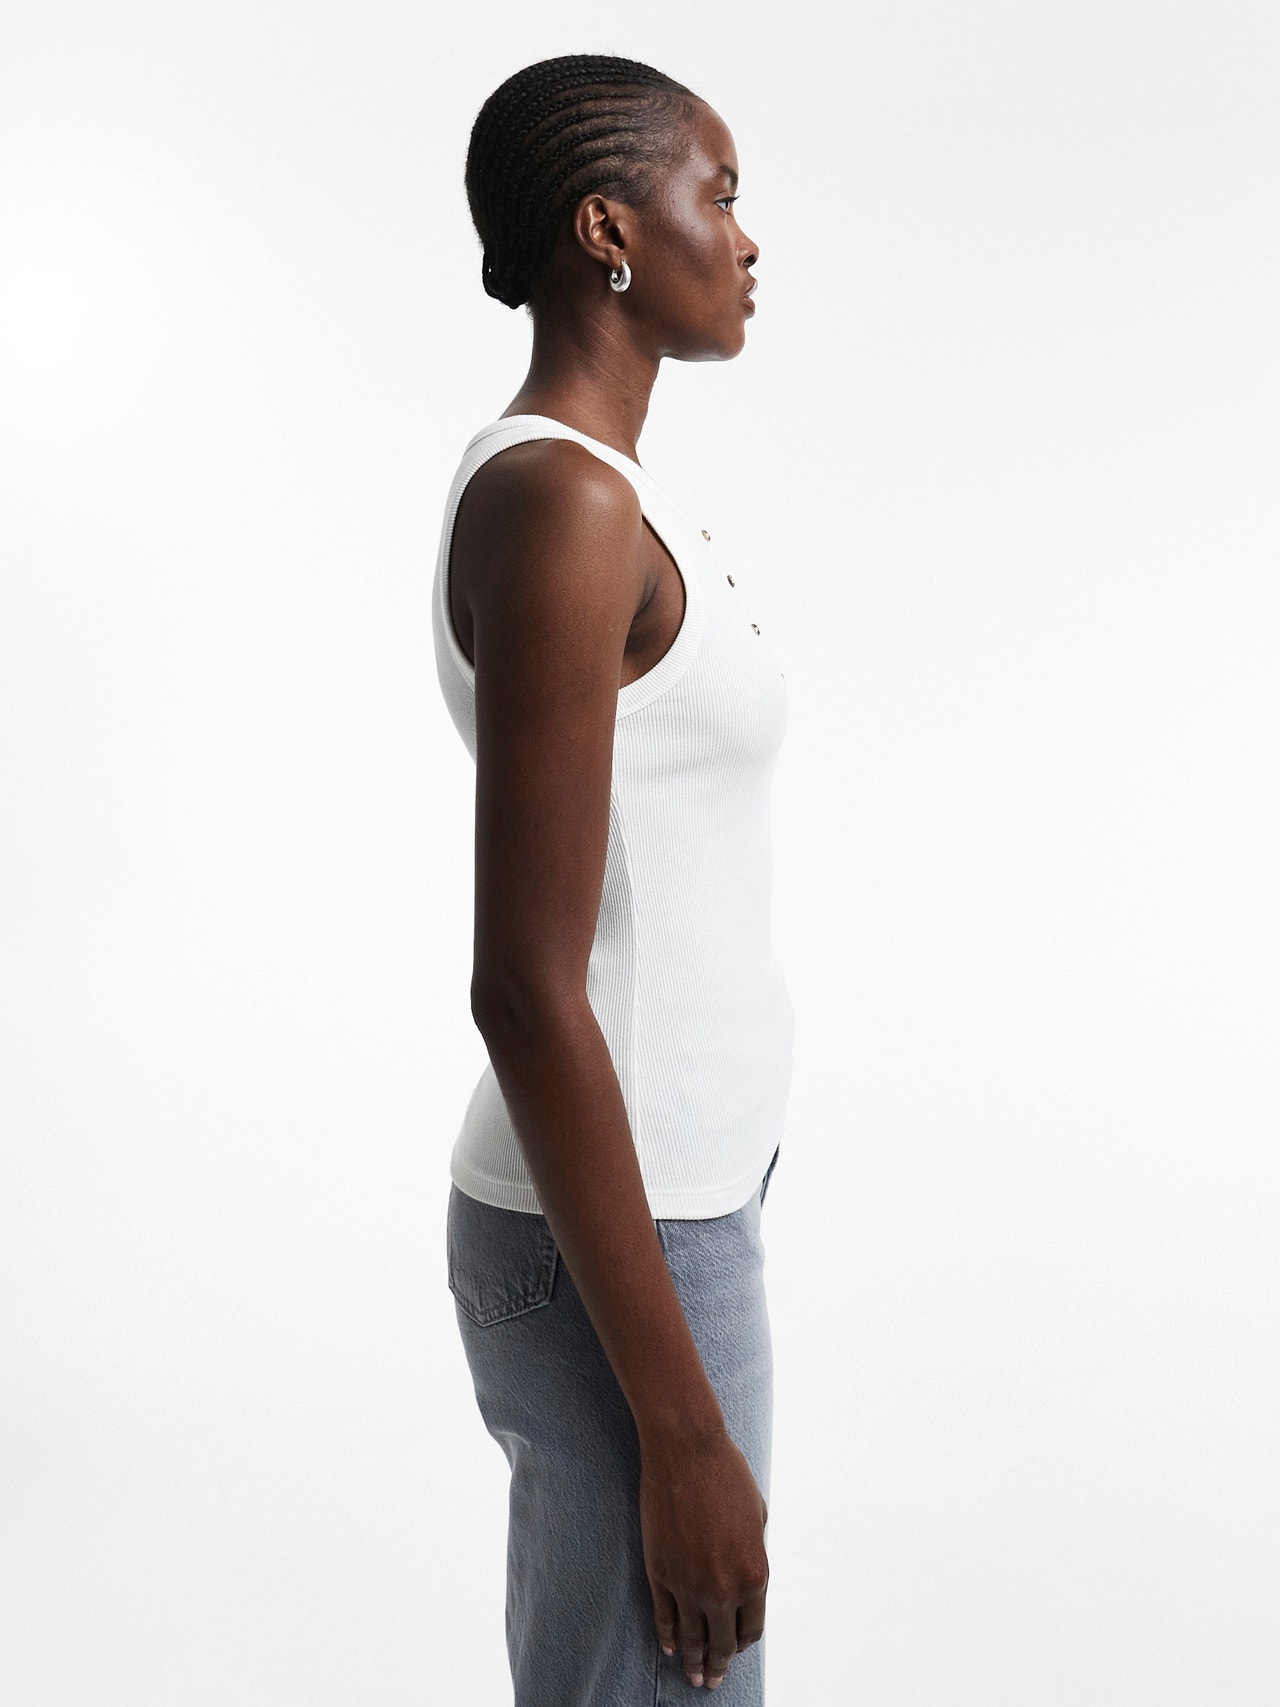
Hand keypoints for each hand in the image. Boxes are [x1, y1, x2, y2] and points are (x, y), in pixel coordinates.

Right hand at [639, 1430, 769, 1690]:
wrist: (687, 1452)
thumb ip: (752, 1555)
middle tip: (712, 1682)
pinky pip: (664, 1616)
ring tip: (693, 1678)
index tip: (737, 1649)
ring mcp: (689, 1585)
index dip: (743, 1641)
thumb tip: (744, 1579)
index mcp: (755, 1575)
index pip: (751, 1627)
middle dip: (718, 1665)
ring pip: (691, 1637)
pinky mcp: (660, 1574)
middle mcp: (723, 1589)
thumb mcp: (757, 1518)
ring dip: (694, 1661)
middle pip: (721, 1641)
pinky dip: (668, 1636)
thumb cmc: (727, 1476)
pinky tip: (670, 1649)